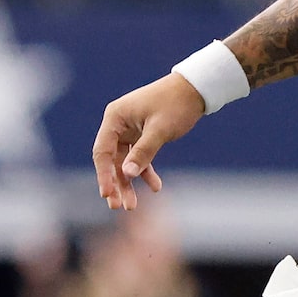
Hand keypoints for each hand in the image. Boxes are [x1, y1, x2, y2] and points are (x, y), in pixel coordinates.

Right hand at [92, 73, 206, 210]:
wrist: (195, 89)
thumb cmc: (176, 104)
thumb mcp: (160, 130)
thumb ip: (143, 152)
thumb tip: (127, 175)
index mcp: (115, 117)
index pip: (102, 151)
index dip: (103, 175)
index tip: (107, 195)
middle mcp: (118, 124)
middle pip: (111, 160)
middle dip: (115, 184)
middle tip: (119, 206)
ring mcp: (129, 130)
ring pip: (124, 162)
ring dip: (129, 183)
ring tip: (133, 205)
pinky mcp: (141, 135)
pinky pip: (138, 158)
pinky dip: (145, 172)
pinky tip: (155, 187)